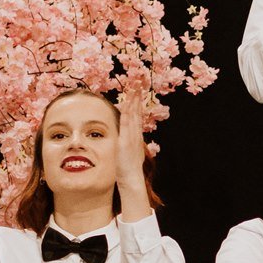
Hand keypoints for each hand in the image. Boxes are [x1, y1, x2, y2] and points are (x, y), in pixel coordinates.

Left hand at [113, 85, 152, 218]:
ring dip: (134, 100)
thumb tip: (124, 142)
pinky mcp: (126, 140)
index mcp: (135, 136)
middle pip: (137, 111)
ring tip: (134, 87)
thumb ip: (127, 145)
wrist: (131, 179)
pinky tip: (126, 103)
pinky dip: (127, 113)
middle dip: (137, 97)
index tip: (137, 92)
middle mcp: (135, 134)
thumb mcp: (128, 154)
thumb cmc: (127, 169)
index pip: (136, 116)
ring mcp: (131, 136)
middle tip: (138, 83)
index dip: (137, 103)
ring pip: (133, 114)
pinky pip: (126, 124)